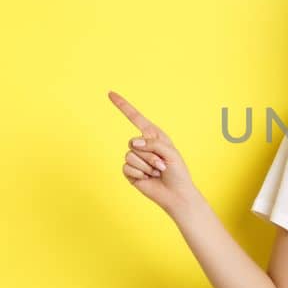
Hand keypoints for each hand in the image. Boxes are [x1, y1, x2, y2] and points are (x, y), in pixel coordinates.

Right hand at [109, 90, 196, 212]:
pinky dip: (140, 174)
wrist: (175, 194)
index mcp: (153, 135)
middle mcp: (142, 145)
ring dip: (147, 166)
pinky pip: (127, 168)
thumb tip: (132, 144)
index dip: (123, 106)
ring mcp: (135, 158)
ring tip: (157, 172)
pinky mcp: (130, 171)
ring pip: (130, 156)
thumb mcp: (170, 152)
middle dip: (150, 155)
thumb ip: (152, 144)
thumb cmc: (177, 172)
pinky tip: (148, 179)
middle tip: (162, 165)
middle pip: (134, 142)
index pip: (135, 117)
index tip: (110, 93)